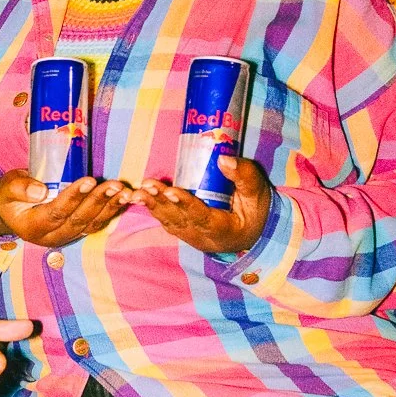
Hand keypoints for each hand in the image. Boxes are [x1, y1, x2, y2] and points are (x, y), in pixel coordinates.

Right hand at [0, 170, 127, 248]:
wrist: (13, 210)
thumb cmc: (11, 195)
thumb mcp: (8, 187)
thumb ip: (20, 188)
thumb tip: (40, 190)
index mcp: (33, 227)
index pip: (56, 213)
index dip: (73, 197)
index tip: (88, 180)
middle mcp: (52, 237)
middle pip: (78, 220)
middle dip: (97, 202)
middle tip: (114, 185)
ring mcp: (66, 236)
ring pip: (91, 224)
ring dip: (110, 207)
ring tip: (124, 191)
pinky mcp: (77, 232)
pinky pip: (97, 224)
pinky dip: (111, 211)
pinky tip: (124, 198)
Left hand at [129, 155, 272, 255]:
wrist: (254, 231)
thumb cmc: (256, 209)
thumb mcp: (257, 192)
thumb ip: (243, 175)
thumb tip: (223, 158)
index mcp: (224, 230)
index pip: (201, 217)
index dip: (185, 204)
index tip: (171, 190)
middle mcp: (204, 238)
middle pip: (179, 220)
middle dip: (160, 202)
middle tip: (146, 186)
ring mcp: (192, 237)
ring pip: (169, 222)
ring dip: (152, 205)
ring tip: (138, 190)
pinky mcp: (185, 231)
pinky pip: (167, 221)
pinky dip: (154, 209)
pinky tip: (141, 197)